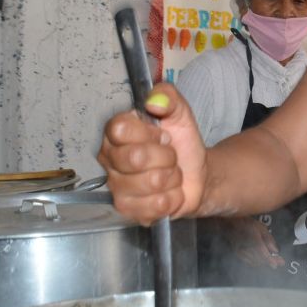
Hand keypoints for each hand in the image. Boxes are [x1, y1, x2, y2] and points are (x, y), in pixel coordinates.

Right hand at [98, 83, 206, 224]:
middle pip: (136, 158)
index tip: (162, 135)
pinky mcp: (129, 210)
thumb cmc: (181, 144)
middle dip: (166, 157)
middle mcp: (109, 159)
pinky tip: (169, 192)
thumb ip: (168, 96)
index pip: (120, 130)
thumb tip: (153, 100)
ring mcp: (116, 187)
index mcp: (116, 132)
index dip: (149, 134)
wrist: (197, 174)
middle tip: (170, 156)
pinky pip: (157, 205)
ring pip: (150, 183)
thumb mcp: (180, 112)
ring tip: (171, 174)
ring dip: (172, 178)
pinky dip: (173, 198)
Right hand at [226, 218, 284, 268]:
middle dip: (270, 262)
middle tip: (280, 262)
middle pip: (260, 260)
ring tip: (272, 260)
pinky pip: (249, 262)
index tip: (278, 264)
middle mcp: (246, 248)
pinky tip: (262, 261)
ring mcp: (241, 252)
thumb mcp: (261, 228)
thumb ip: (269, 240)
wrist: (231, 224)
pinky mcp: (238, 255)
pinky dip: (257, 263)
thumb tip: (276, 251)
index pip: (263, 254)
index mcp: (253, 240)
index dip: (271, 260)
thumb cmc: (247, 224)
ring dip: (264, 263)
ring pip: (255, 262)